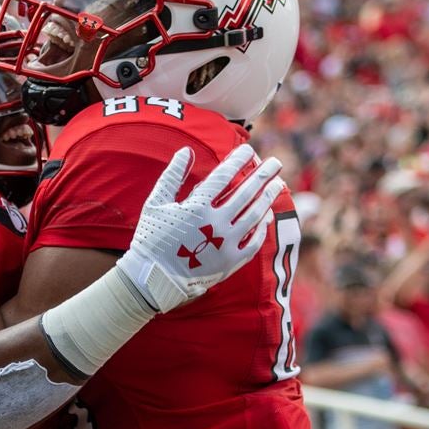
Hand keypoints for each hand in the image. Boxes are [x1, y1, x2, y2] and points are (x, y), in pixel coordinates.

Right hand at [117, 144, 283, 312]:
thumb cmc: (151, 237)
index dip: (237, 160)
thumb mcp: (155, 203)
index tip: (248, 149)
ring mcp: (225, 244)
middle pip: (246, 193)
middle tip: (276, 163)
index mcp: (196, 207)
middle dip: (263, 175)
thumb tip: (187, 150)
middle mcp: (215, 224)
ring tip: (277, 184)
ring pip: (254, 215)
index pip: (223, 176)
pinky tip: (266, 215)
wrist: (153, 279)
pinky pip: (253, 241)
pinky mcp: (230, 261)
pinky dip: (262, 227)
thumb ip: (172, 175)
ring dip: (267, 197)